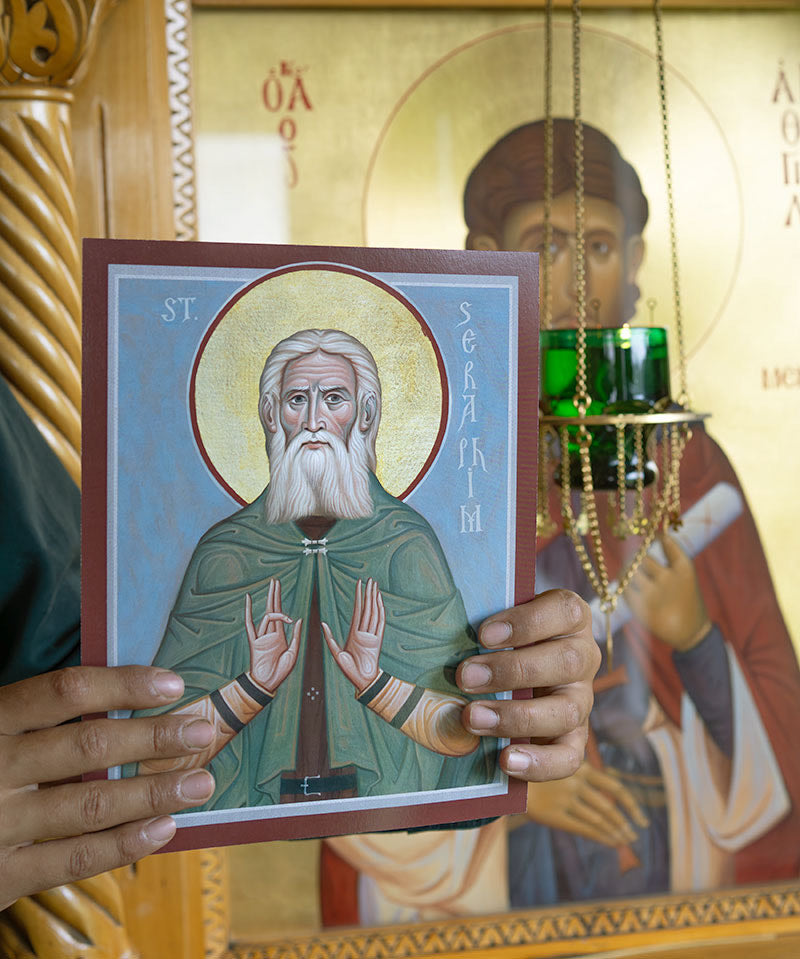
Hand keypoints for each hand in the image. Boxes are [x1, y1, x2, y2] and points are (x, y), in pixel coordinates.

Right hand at [0, 665, 216, 910]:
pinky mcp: (0, 876)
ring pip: (90, 805)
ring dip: (153, 793)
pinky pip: (73, 860)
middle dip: (153, 738)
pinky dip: (124, 845)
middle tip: (202, 730)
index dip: (122, 684)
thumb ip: (40, 719)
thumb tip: (126, 699)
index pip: (64, 691)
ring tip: (201, 782)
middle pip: (87, 746)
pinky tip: (164, 829)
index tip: (173, 682)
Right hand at [245, 579, 301, 692]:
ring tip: (278, 595)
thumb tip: (298, 619)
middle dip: (274, 595)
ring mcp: (262, 636)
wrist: (268, 683)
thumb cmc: (281, 672)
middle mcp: (270, 633)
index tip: (280, 589)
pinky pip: (251, 624)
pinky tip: (248, 599)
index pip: (280, 614)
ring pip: (267, 616)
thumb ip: (296, 636)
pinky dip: (249, 611)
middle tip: (275, 581)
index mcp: (280, 636)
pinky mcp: (255, 642)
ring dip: (274, 606)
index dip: (280, 601)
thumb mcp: (293, 653)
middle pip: (273, 609)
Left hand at [322, 578, 384, 692]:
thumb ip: (330, 638)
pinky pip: (380, 623)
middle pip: (367, 608)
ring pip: (374, 612)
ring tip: (376, 586)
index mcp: (354, 633)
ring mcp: (372, 635)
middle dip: (368, 593)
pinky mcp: (378, 640)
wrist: (361, 681)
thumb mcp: (336, 653)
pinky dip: (381, 611)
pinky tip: (380, 602)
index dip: (358, 596)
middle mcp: (364, 631)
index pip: (357, 610)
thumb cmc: (349, 670)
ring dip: (375, 599)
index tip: (359, 584)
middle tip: (370, 580)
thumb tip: (322, 624)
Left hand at [456, 589, 600, 780]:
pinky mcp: (574, 737)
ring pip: (567, 711)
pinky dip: (539, 762)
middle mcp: (584, 657)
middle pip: (565, 662)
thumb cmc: (504, 636)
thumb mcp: (501, 620)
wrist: (519, 668)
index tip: (483, 634)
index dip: (526, 622)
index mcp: (570, 618)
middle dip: (511, 671)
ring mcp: (582, 699)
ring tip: (472, 718)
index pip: (563, 611)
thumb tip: (444, 634)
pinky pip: (569, 757)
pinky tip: (505, 760)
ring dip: (515, 716)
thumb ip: (486, 624)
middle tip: (465, 677)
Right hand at [523, 762, 647, 845]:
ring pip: (598, 820)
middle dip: (624, 825)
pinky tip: (611, 843)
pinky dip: (601, 837)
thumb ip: (575, 769)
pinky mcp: (554, 813)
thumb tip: (602, 788)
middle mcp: (575, 782)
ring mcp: (565, 798)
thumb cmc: (531, 764)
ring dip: (615, 833)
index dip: (631, 805)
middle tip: (633, 836)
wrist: (501, 771)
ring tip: (624, 841)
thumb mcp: (556, 755)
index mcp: (579, 766)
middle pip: (608, 808)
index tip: (642, 820)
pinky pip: (583, 828)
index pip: (614, 788)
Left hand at [625, 533, 709, 650]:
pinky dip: (624, 585)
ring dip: (627, 569)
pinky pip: (624, 589)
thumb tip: (649, 537)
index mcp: (684, 568)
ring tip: (628, 570)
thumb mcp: (685, 576)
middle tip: (634, 557)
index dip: (657, 537)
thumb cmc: (686, 599)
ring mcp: (654, 594)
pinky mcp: (642, 608)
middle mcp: (668, 578)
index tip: (653, 535)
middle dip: (636, 556)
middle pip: (642, 557)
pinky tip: (628, 585)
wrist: (691, 632)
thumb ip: (670, 557)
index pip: (667, 542)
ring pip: (631, 571)